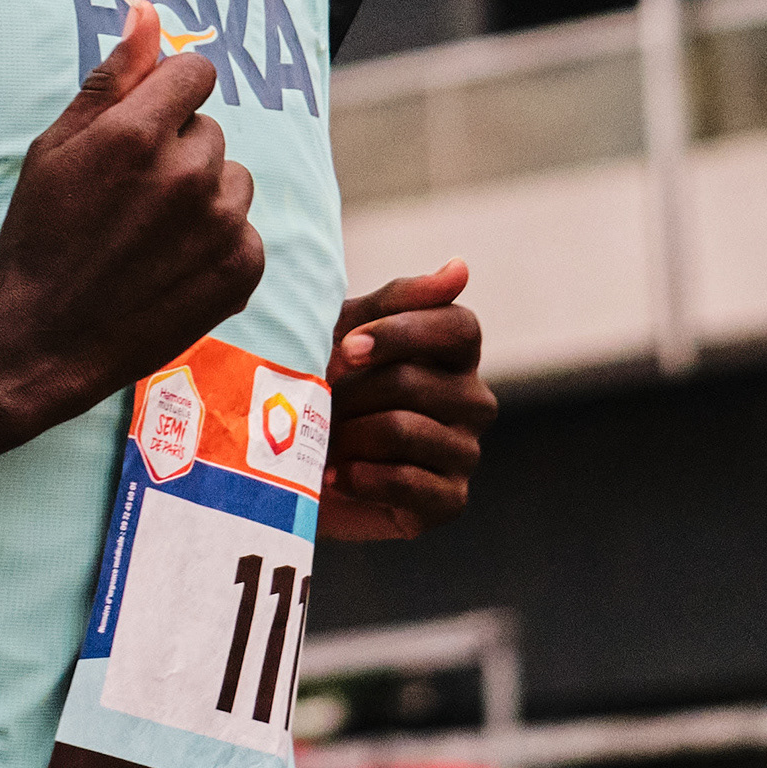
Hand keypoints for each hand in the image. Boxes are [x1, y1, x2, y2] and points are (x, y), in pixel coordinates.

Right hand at [0, 0, 262, 448]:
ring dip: (204, 197)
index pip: (196, 73)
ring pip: (233, 179)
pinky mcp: (241, 270)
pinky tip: (173, 266)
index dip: (169, 96)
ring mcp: (219, 225)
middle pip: (210, 131)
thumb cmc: (40, 237)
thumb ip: (112, 77)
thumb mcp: (56, 147)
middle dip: (178, 151)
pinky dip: (219, 246)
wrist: (44, 340)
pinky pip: (246, 231)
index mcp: (137, 133)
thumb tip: (148, 9)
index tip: (144, 129)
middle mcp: (187, 173)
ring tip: (152, 234)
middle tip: (131, 198)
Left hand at [319, 262, 492, 541]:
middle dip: (352, 392)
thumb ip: (401, 300)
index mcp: (457, 353)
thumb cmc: (325, 383)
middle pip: (416, 381)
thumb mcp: (349, 330)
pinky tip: (336, 475)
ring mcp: (465, 451)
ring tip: (322, 440)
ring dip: (348, 434)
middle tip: (318, 403)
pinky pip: (409, 482)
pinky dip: (361, 478)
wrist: (294, 466)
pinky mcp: (449, 500)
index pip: (459, 327)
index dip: (400, 335)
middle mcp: (472, 400)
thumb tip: (461, 267)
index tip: (346, 349)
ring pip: (405, 430)